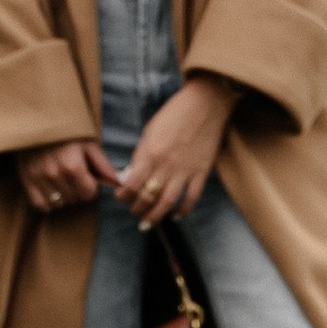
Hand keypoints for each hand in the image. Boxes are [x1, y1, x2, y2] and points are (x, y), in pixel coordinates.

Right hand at [16, 138, 115, 214]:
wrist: (37, 121)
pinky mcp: (27, 180)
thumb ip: (103, 165)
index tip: (87, 178)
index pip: (88, 194)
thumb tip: (117, 183)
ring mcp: (39, 178)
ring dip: (63, 196)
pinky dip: (47, 201)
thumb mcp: (88, 144)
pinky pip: (41, 204)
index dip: (91, 187)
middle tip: (74, 176)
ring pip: (59, 204)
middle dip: (78, 191)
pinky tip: (51, 188)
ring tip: (62, 180)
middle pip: (74, 199)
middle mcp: (55, 174)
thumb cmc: (67, 133)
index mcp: (73, 166)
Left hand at [116, 75, 235, 225]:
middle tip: (134, 213)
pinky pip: (191, 198)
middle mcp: (166, 165)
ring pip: (167, 203)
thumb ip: (141, 154)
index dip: (123, 196)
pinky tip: (176, 215)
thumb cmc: (175, 113)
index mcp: (150, 153)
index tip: (121, 198)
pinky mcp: (201, 172)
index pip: (131, 184)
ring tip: (148, 223)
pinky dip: (183, 210)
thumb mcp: (150, 130)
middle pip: (147, 197)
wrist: (205, 104)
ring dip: (156, 217)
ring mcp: (185, 170)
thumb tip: (132, 175)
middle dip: (137, 209)